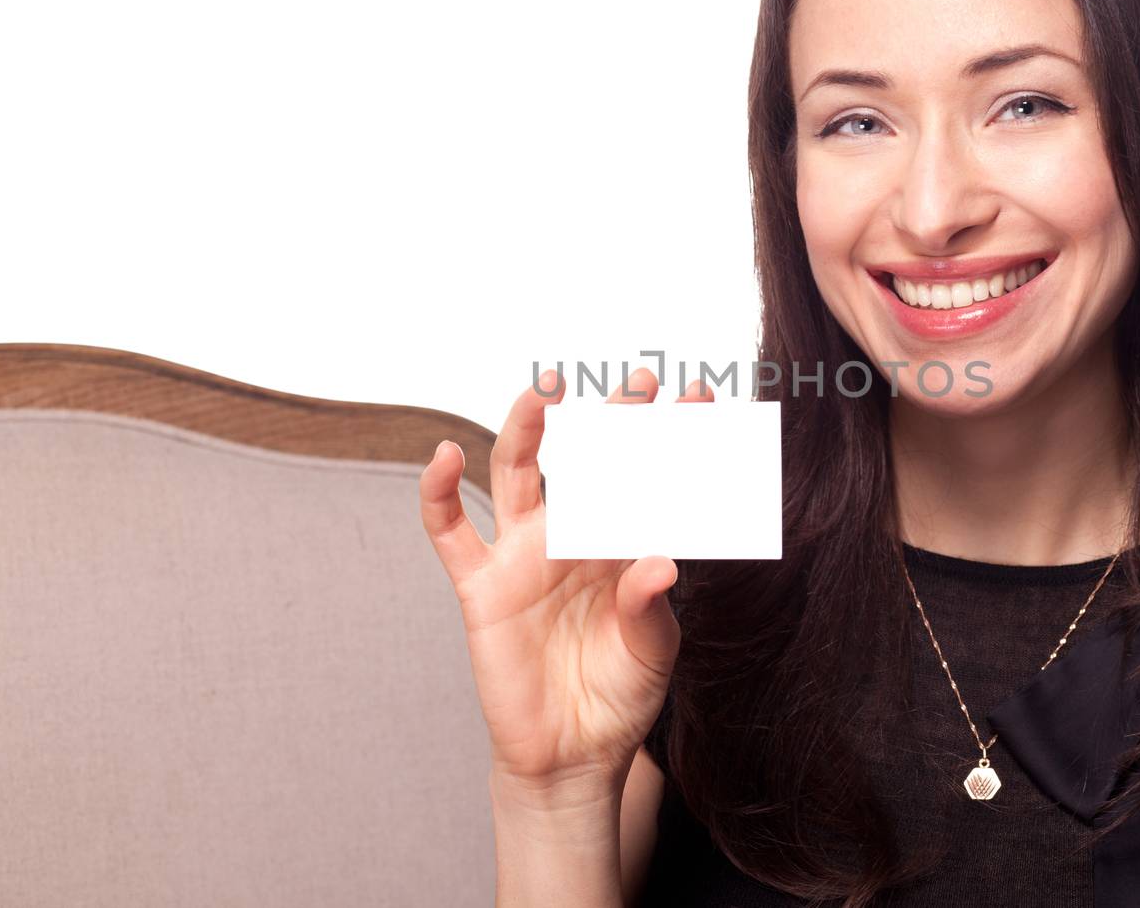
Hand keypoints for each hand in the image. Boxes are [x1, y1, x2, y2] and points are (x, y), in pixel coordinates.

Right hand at [419, 366, 713, 795]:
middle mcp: (574, 538)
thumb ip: (652, 608)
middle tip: (642, 383)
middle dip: (613, 423)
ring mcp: (525, 556)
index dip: (670, 443)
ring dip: (526, 430)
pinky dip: (439, 493)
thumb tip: (661, 562)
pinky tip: (444, 455)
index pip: (647, 482)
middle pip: (588, 464)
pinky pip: (451, 533)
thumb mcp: (652, 654)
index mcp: (622, 546)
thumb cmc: (619, 696)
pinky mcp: (483, 586)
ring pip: (516, 476)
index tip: (700, 400)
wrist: (572, 755)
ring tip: (544, 390)